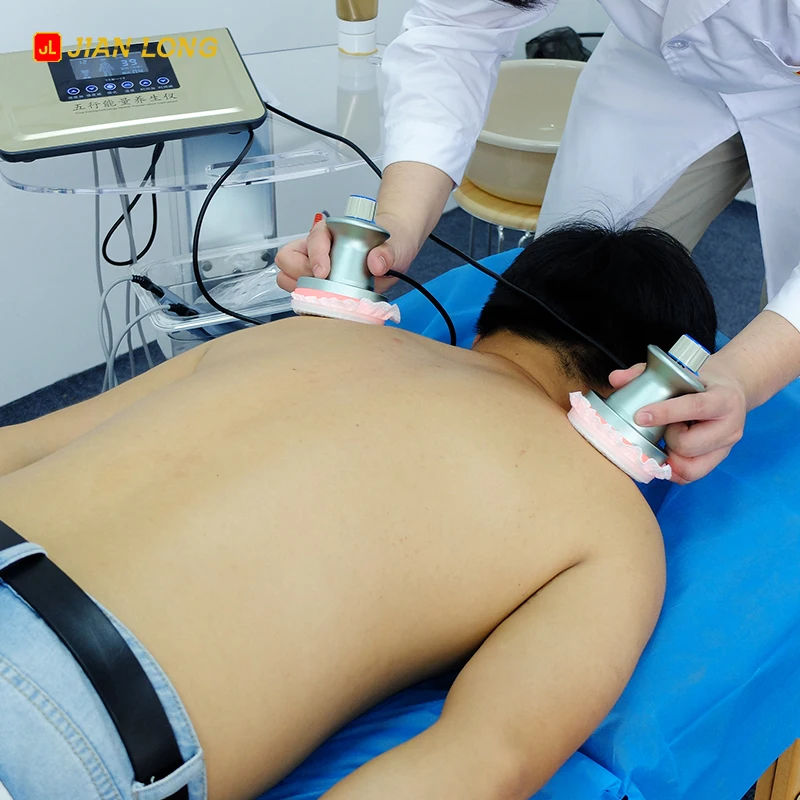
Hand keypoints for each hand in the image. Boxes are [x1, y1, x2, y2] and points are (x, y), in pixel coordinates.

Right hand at [274, 213, 420, 294]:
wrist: (393, 254)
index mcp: (332, 230)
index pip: (313, 238)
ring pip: (287, 276)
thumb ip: (387, 252)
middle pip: (289, 258)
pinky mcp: (316, 283)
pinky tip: (324, 303)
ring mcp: (313, 266)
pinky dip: (306, 300)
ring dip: (300, 288)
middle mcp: (317, 247)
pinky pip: (299, 292)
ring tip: (322, 294)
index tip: (323, 272)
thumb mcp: (395, 244)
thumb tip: (376, 263)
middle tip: (322, 285)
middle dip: (301, 274)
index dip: (316, 256)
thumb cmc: (390, 242)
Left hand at [608, 361, 746, 483]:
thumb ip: (645, 373)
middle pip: (688, 443)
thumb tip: (616, 379)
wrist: (731, 392)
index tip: (640, 416)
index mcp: (723, 399)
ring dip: (670, 453)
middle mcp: (730, 427)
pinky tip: (666, 453)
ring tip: (669, 438)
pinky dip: (672, 468)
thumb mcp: (680, 372)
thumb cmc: (700, 383)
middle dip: (667, 436)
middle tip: (665, 426)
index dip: (665, 413)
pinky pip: (690, 476)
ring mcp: (726, 447)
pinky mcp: (718, 461)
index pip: (695, 407)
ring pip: (688, 465)